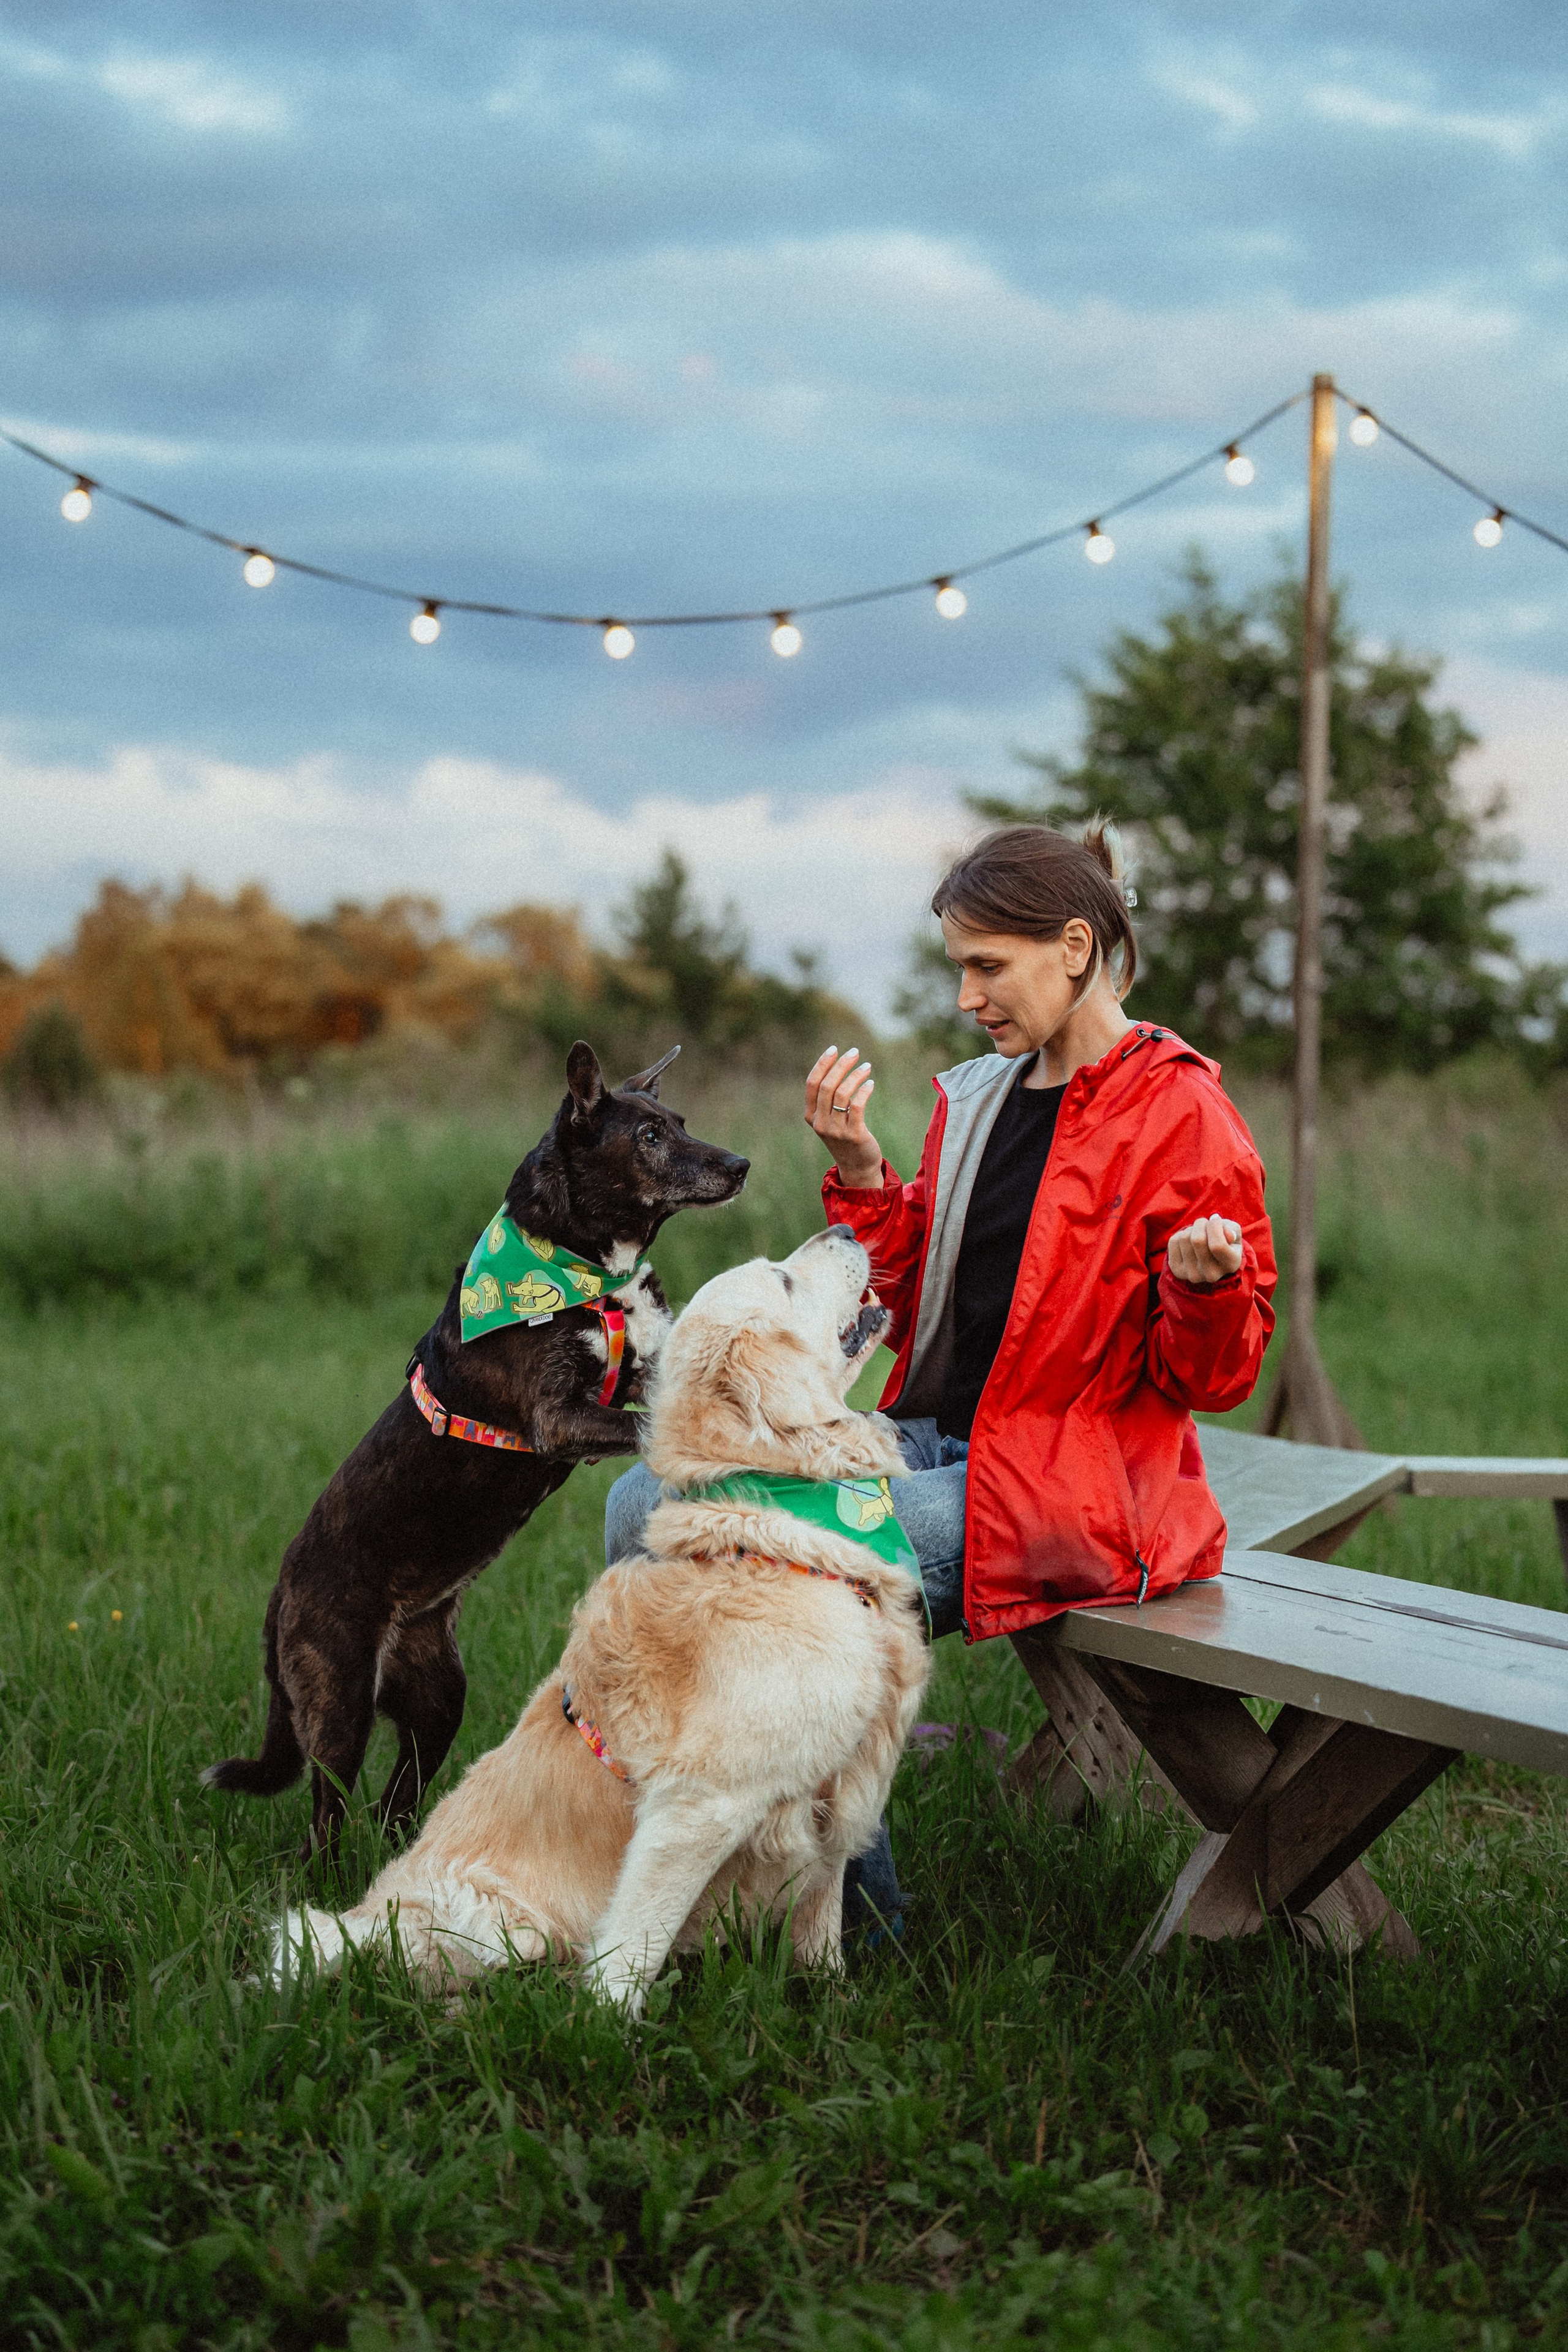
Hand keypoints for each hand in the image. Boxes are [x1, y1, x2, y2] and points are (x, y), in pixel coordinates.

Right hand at [804, 1046, 882, 1186]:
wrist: (857, 1166)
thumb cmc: (844, 1137)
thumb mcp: (829, 1119)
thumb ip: (828, 1099)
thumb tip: (837, 1066)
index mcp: (810, 1116)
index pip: (812, 1084)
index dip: (822, 1064)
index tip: (834, 1049)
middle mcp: (820, 1123)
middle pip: (827, 1086)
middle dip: (841, 1065)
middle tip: (855, 1052)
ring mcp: (836, 1130)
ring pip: (842, 1094)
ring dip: (855, 1076)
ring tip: (866, 1067)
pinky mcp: (854, 1135)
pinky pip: (858, 1106)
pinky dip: (864, 1090)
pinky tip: (870, 1083)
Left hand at [1167, 1215, 1244, 1284]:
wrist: (1210, 1257)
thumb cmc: (1225, 1240)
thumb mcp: (1234, 1232)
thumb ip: (1232, 1229)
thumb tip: (1224, 1230)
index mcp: (1231, 1265)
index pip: (1217, 1245)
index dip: (1215, 1226)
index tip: (1215, 1219)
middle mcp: (1211, 1274)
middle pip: (1198, 1240)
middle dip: (1201, 1223)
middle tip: (1205, 1224)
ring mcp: (1192, 1274)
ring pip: (1184, 1238)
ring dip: (1191, 1228)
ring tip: (1198, 1233)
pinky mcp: (1177, 1270)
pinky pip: (1173, 1241)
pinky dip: (1180, 1234)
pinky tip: (1189, 1241)